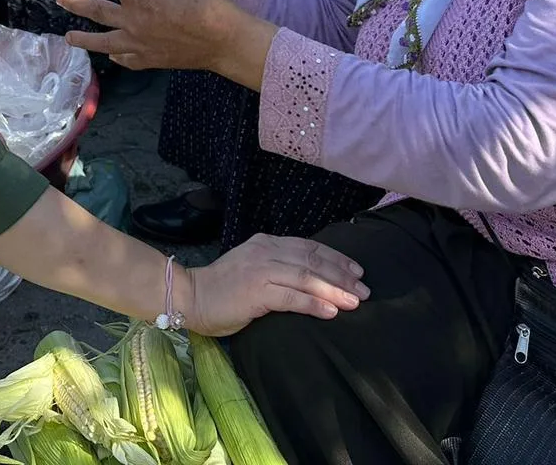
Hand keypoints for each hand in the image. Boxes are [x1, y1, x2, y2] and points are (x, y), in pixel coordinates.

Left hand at [53, 0, 268, 74]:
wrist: (223, 39)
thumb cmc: (207, 1)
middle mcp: (132, 20)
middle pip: (96, 11)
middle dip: (74, 3)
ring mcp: (138, 44)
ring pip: (103, 41)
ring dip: (84, 38)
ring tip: (68, 36)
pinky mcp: (149, 60)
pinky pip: (126, 59)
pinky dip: (116, 56)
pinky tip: (110, 56)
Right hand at [185, 235, 367, 335]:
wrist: (191, 296)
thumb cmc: (223, 289)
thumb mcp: (254, 270)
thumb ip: (278, 269)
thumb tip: (312, 280)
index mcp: (267, 244)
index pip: (309, 247)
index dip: (336, 258)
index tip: (357, 271)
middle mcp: (266, 251)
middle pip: (313, 261)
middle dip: (342, 275)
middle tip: (365, 289)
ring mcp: (261, 270)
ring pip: (307, 277)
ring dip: (335, 289)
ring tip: (356, 301)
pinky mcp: (256, 291)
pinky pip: (292, 297)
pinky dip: (314, 303)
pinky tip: (332, 311)